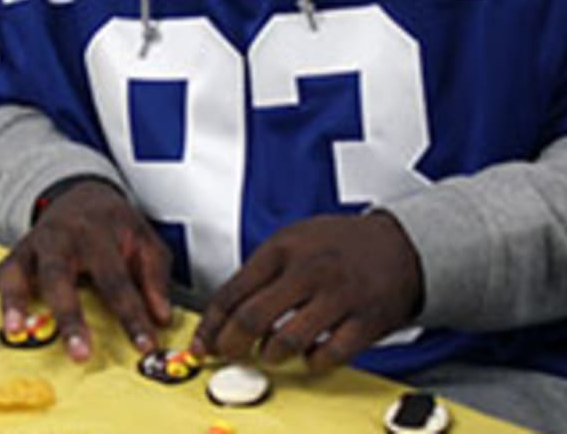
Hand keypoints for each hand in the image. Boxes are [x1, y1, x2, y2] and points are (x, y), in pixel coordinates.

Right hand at [0, 180, 172, 361]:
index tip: (144, 345)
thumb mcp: (144, 241)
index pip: (116, 280)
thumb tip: (161, 317)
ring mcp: (30, 248)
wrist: (80, 194)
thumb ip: (153, 277)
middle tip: (78, 352)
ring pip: (16, 272)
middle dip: (68, 315)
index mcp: (96, 236)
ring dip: (14, 302)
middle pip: (59, 277)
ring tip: (15, 331)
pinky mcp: (11, 256)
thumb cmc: (113, 225)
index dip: (132, 314)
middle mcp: (58, 240)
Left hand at [191, 212, 422, 371]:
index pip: (231, 292)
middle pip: (252, 319)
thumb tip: (224, 313)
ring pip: (287, 341)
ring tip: (270, 353)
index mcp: (282, 250)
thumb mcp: (290, 241)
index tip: (202, 342)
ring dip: (271, 355)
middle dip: (231, 345)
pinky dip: (313, 361)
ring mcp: (338, 296)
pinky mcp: (365, 321)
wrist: (400, 244)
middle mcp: (308, 271)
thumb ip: (259, 273)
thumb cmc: (340, 244)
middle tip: (229, 354)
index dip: (211, 325)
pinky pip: (329, 354)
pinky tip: (310, 355)